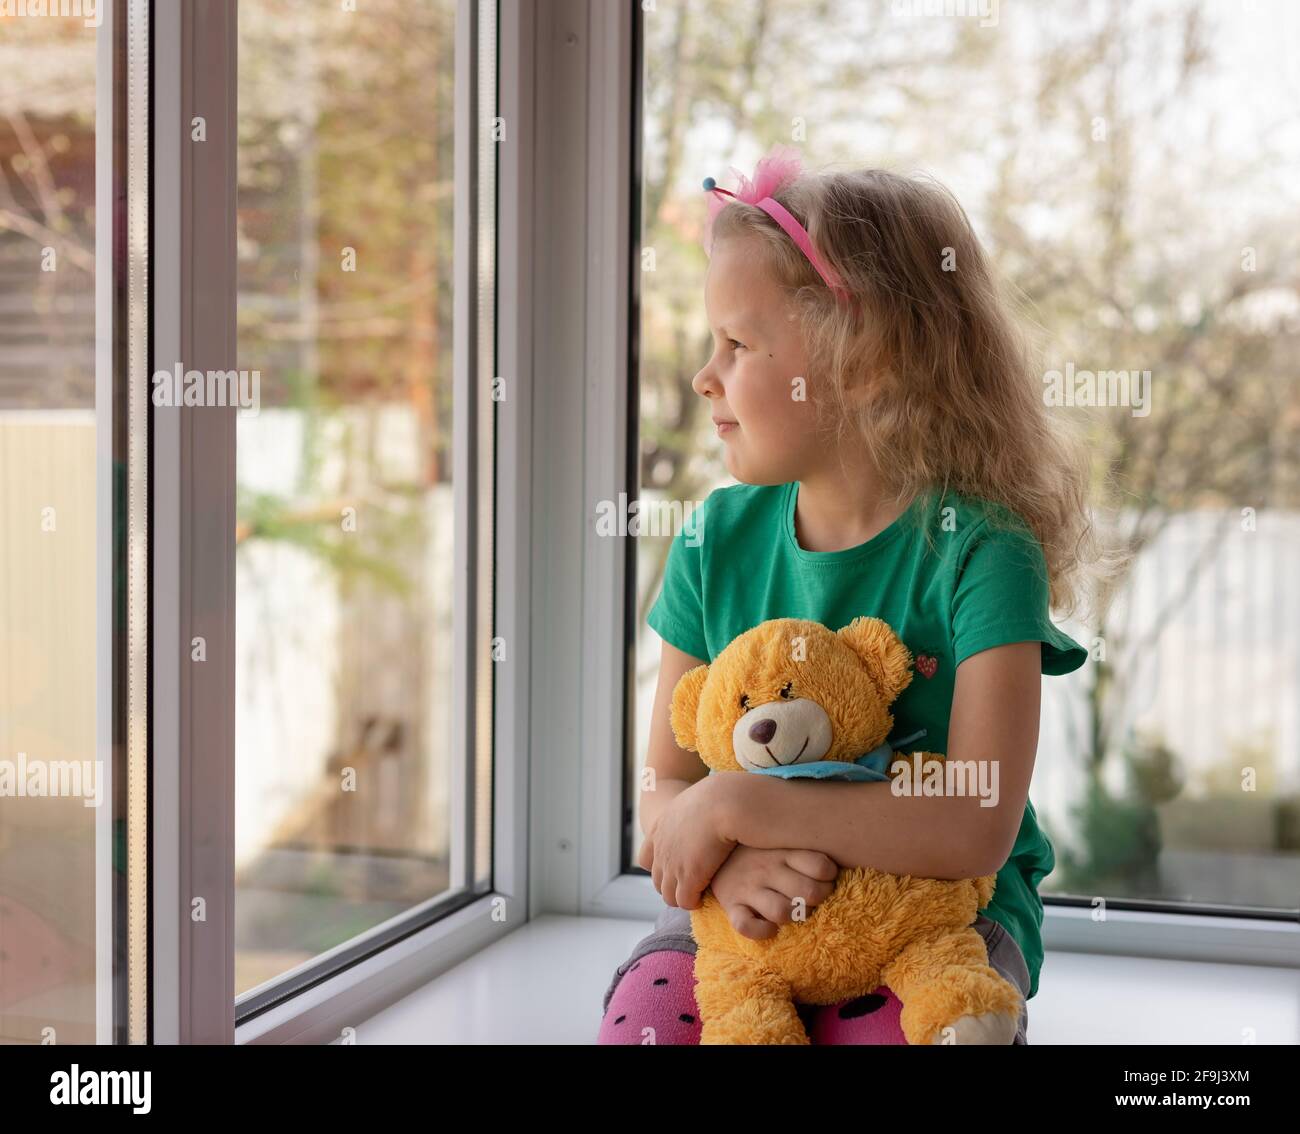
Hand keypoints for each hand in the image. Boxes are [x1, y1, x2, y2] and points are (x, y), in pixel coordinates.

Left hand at [637, 775, 738, 909]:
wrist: (723, 801)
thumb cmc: (719, 796)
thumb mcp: (696, 799)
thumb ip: (693, 810)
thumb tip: (704, 806)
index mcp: (660, 828)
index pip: (645, 859)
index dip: (660, 867)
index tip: (678, 868)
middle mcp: (661, 848)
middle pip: (658, 881)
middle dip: (673, 886)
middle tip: (693, 886)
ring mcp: (672, 864)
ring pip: (669, 895)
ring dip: (684, 897)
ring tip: (701, 894)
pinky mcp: (688, 877)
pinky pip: (685, 901)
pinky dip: (694, 902)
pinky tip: (707, 895)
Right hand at [711, 846, 839, 939]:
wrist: (709, 850)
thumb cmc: (757, 850)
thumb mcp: (778, 839)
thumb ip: (804, 848)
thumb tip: (838, 863)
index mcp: (783, 851)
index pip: (820, 866)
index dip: (829, 877)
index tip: (826, 878)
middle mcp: (766, 868)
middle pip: (807, 892)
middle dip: (817, 900)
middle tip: (812, 899)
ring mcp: (748, 887)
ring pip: (781, 911)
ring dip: (793, 916)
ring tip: (793, 912)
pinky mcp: (731, 905)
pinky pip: (746, 925)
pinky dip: (762, 931)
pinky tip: (770, 928)